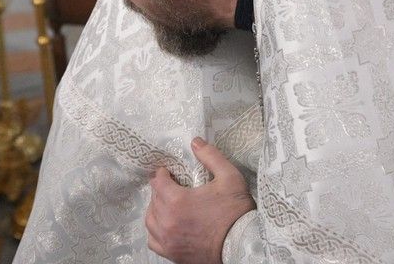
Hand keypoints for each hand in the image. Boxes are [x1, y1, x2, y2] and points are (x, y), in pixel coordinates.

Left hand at [145, 137, 254, 263]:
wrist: (242, 245)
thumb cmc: (235, 211)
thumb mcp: (229, 177)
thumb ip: (210, 156)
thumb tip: (195, 141)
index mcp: (177, 201)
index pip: (158, 183)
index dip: (162, 174)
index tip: (169, 172)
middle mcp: (167, 222)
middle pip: (153, 201)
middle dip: (160, 190)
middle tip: (171, 185)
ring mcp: (168, 241)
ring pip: (150, 221)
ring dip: (155, 209)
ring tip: (167, 204)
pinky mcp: (173, 254)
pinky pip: (153, 241)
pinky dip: (155, 231)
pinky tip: (166, 225)